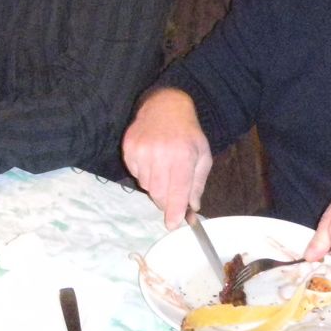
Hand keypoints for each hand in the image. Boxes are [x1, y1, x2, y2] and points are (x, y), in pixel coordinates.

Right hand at [122, 88, 212, 229]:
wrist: (165, 106)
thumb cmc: (188, 133)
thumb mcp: (202, 155)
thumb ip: (198, 183)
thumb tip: (192, 207)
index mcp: (182, 156)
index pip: (177, 191)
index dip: (174, 211)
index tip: (172, 224)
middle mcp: (160, 153)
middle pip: (158, 193)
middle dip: (165, 201)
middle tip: (171, 198)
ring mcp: (141, 150)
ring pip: (146, 185)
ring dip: (155, 185)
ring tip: (163, 170)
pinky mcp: (128, 147)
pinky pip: (135, 174)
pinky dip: (144, 174)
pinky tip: (152, 160)